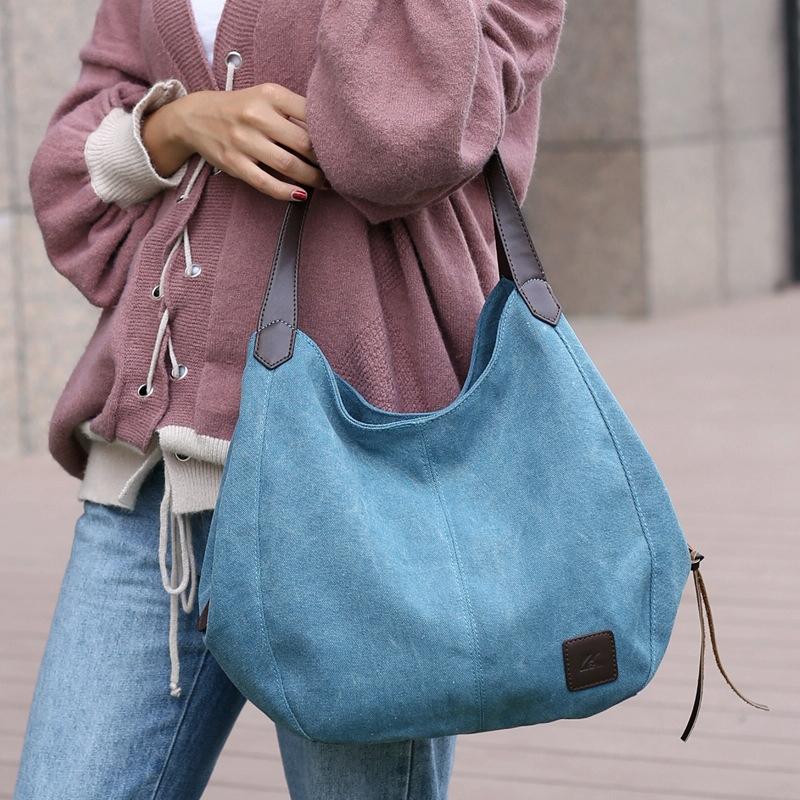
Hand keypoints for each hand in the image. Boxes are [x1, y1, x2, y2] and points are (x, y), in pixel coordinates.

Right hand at [141, 83, 324, 200]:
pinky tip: (300, 195)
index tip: (341, 146)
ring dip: (311, 179)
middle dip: (324, 161)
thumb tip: (329, 137)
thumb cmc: (242, 109)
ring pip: (288, 165)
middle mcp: (257, 116)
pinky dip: (286, 192)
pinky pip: (265, 183)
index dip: (329, 134)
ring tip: (323, 184)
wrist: (196, 117)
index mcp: (270, 95)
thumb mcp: (266, 98)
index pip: (310, 113)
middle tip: (336, 170)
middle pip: (303, 143)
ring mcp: (244, 141)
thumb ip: (294, 112)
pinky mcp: (234, 163)